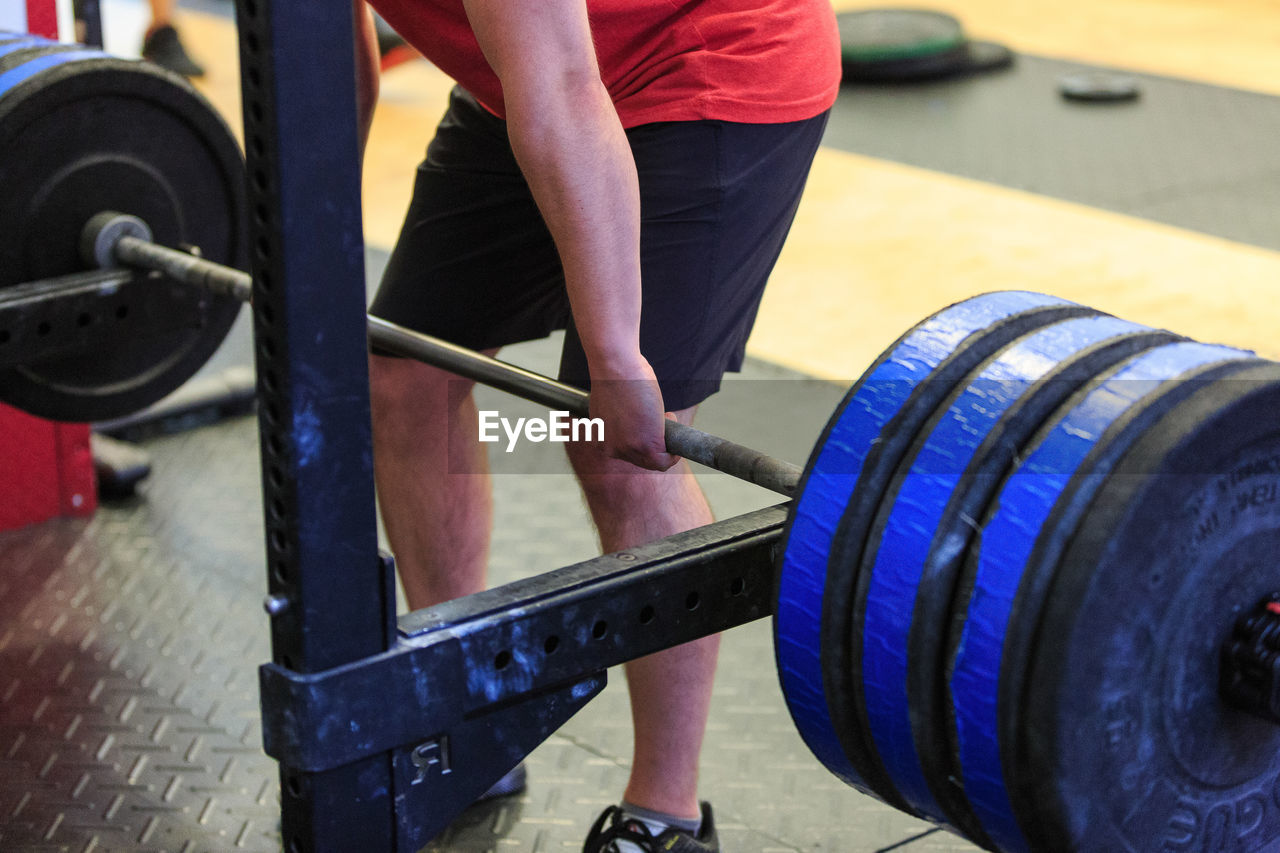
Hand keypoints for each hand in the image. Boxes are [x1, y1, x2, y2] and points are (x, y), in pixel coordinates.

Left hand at [587, 355, 679, 470]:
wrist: (616, 367)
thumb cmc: (613, 378)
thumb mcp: (610, 406)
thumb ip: (618, 421)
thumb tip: (634, 423)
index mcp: (601, 441)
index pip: (626, 453)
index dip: (641, 440)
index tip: (649, 425)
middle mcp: (611, 450)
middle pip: (641, 460)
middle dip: (655, 443)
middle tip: (660, 420)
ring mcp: (628, 450)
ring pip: (654, 462)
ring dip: (666, 446)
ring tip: (666, 419)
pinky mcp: (646, 447)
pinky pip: (665, 461)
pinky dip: (674, 452)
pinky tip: (675, 428)